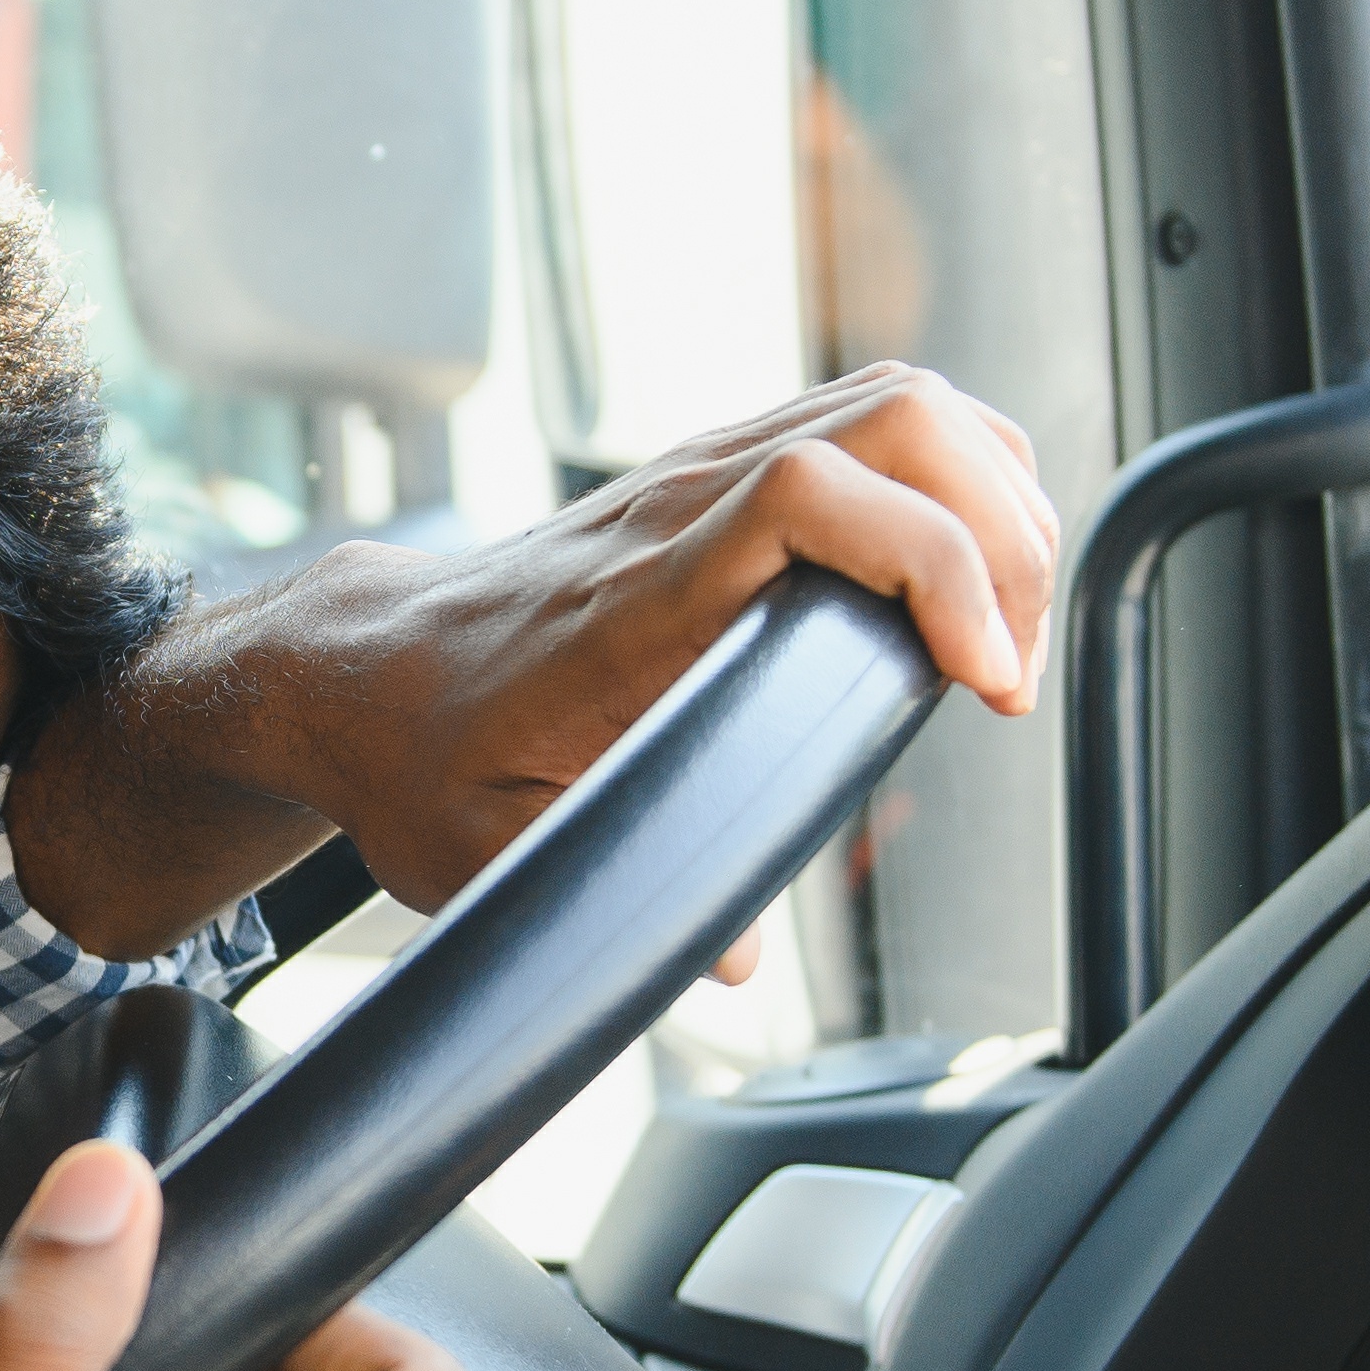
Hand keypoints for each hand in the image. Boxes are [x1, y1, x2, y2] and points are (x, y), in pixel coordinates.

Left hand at [5, 363, 1063, 955]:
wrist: (363, 668)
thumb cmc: (424, 759)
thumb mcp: (496, 856)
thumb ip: (610, 898)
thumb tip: (731, 966)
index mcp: (637, 591)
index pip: (810, 497)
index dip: (933, 562)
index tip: (981, 674)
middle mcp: (679, 505)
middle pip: (890, 420)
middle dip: (1001, 531)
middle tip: (1007, 667)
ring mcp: (701, 471)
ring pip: (892, 404)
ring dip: (992, 495)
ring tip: (1005, 621)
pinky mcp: (718, 471)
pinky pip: (869, 419)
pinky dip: (953, 473)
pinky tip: (970, 566)